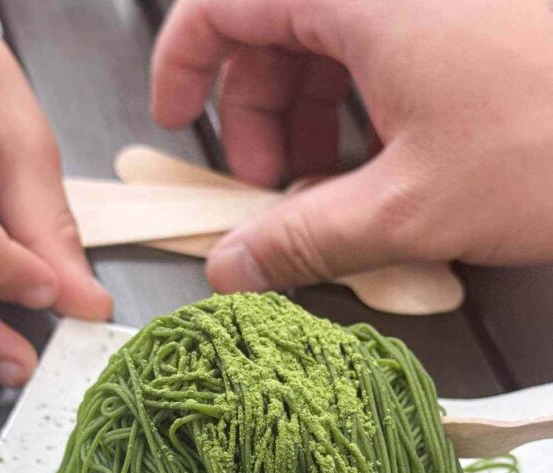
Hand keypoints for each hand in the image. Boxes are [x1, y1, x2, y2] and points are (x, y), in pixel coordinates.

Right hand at [152, 0, 552, 292]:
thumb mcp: (409, 206)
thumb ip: (304, 239)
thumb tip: (234, 269)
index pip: (224, 2)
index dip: (185, 66)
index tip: (178, 124)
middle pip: (279, 25)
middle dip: (261, 114)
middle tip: (273, 191)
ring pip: (336, 37)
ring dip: (317, 116)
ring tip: (335, 190)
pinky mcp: (472, 17)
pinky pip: (390, 44)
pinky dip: (371, 103)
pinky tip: (390, 162)